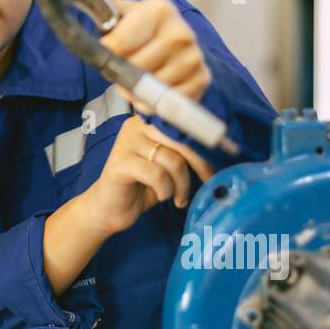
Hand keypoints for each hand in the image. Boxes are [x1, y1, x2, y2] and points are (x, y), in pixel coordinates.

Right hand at [83, 116, 214, 233]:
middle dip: (200, 164)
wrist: (109, 208)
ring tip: (179, 197)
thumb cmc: (142, 186)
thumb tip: (220, 147)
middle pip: (182, 139)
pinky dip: (166, 190)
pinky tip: (161, 196)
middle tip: (207, 181)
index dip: (205, 142)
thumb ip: (185, 150)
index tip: (218, 159)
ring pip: (172, 160)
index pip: (185, 123)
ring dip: (182, 184)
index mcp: (150, 120)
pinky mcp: (120, 163)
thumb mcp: (168, 164)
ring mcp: (127, 142)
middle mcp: (137, 125)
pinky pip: (157, 174)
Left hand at [101, 0, 211, 110]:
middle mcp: (181, 33)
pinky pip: (163, 103)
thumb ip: (107, 7)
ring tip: (133, 79)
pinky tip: (149, 89)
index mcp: (160, 10)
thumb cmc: (144, 28)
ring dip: (133, 91)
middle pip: (133, 69)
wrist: (178, 41)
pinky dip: (150, 103)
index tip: (106, 49)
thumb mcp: (126, 12)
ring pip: (147, 89)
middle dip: (119, 73)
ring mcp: (193, 58)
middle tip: (118, 69)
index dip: (107, 51)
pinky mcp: (200, 81)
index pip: (119, 44)